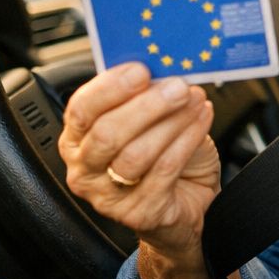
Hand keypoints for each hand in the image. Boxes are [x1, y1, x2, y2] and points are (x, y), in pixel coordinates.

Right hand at [58, 63, 218, 260]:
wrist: (186, 202)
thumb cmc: (163, 155)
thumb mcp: (148, 120)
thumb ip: (144, 95)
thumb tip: (161, 65)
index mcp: (78, 139)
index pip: (81, 110)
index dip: (110, 87)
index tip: (141, 70)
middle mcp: (85, 170)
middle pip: (107, 134)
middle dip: (147, 105)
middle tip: (177, 87)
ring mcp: (108, 196)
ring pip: (136, 154)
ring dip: (171, 122)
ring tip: (194, 101)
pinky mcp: (139, 213)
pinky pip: (164, 171)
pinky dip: (186, 140)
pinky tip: (201, 121)